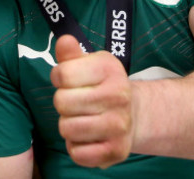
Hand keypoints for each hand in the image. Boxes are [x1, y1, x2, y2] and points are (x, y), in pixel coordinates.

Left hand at [50, 35, 132, 168]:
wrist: (134, 114)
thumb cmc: (101, 85)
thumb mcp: (88, 64)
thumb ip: (71, 54)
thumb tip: (64, 41)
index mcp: (110, 68)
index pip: (62, 74)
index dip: (59, 77)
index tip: (70, 80)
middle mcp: (119, 95)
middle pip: (62, 102)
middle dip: (63, 103)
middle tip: (77, 102)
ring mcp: (120, 125)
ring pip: (67, 129)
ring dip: (68, 126)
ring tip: (82, 119)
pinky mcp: (117, 151)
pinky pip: (77, 153)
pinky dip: (76, 147)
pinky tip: (88, 137)